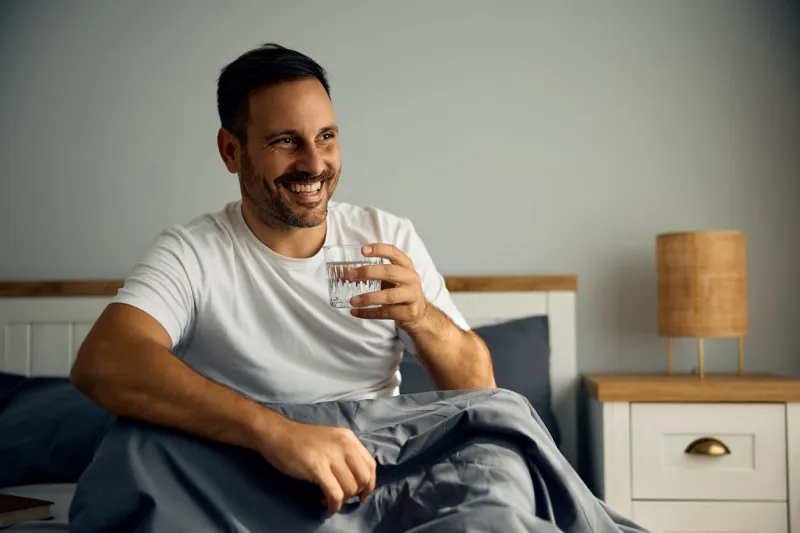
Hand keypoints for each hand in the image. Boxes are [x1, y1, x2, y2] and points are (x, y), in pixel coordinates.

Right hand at [256, 419, 376, 514]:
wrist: (277, 435)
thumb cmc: (301, 440)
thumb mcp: (331, 440)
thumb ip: (345, 454)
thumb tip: (355, 478)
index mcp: (349, 438)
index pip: (371, 464)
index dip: (369, 483)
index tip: (362, 494)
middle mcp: (344, 445)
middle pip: (363, 478)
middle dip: (356, 493)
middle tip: (343, 498)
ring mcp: (331, 456)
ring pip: (350, 488)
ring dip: (342, 500)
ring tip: (329, 500)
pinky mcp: (318, 468)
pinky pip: (335, 494)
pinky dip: (333, 505)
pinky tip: (325, 505)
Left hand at [346, 244, 429, 329]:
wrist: (419, 313)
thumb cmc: (401, 291)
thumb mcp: (394, 277)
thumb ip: (378, 272)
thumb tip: (349, 272)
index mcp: (406, 266)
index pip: (394, 253)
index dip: (379, 249)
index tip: (363, 250)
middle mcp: (411, 278)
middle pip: (390, 272)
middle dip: (368, 273)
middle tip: (350, 276)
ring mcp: (412, 296)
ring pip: (389, 296)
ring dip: (368, 298)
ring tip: (352, 300)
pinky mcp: (409, 312)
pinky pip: (386, 313)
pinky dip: (368, 313)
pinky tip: (355, 312)